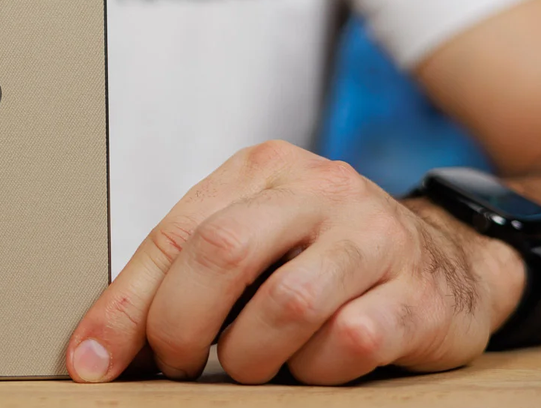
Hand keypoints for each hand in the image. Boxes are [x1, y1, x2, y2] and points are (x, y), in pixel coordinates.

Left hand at [67, 141, 526, 384]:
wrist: (448, 259)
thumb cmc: (321, 257)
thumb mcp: (252, 245)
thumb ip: (182, 279)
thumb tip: (99, 349)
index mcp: (260, 171)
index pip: (173, 235)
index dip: (124, 305)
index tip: (91, 362)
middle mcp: (318, 190)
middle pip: (221, 253)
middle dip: (181, 326)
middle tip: (177, 366)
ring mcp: (374, 238)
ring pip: (285, 304)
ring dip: (251, 356)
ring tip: (253, 363)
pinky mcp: (419, 293)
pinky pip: (348, 341)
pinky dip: (316, 369)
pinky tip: (315, 363)